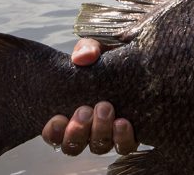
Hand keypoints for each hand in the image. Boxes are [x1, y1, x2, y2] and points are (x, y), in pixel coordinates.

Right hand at [40, 38, 138, 155]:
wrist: (140, 59)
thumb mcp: (97, 47)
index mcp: (69, 111)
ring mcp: (108, 134)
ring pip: (98, 147)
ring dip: (99, 131)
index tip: (58, 117)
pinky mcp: (130, 134)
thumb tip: (81, 58)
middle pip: (73, 145)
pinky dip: (122, 138)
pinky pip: (124, 147)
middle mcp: (86, 128)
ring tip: (105, 108)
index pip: (53, 134)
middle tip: (86, 109)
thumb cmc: (111, 56)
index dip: (53, 132)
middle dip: (77, 130)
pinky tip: (123, 122)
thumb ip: (87, 48)